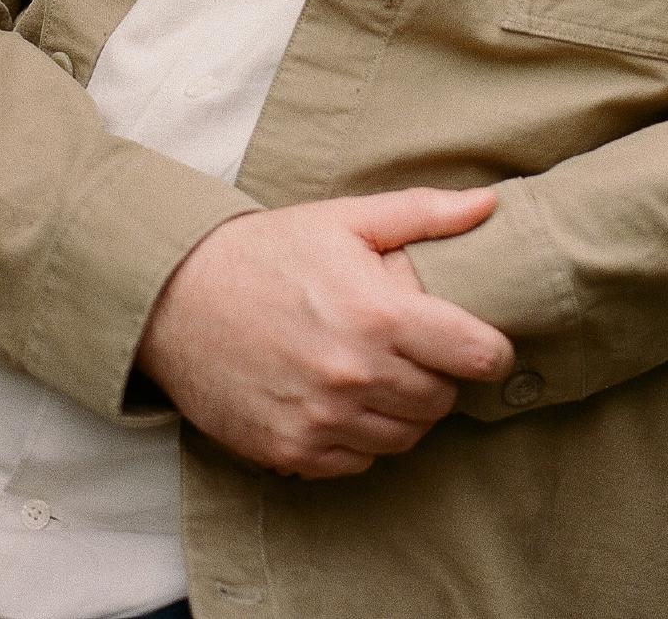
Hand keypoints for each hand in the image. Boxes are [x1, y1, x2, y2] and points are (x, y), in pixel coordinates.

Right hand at [136, 185, 515, 478]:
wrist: (177, 298)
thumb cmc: (268, 251)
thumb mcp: (345, 218)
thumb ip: (423, 213)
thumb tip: (488, 204)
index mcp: (377, 315)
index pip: (474, 356)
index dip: (490, 350)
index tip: (482, 343)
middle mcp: (355, 376)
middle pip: (442, 401)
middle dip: (441, 376)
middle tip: (418, 349)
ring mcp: (322, 421)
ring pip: (404, 437)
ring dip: (404, 410)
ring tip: (380, 371)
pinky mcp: (291, 452)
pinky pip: (359, 462)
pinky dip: (362, 437)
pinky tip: (344, 399)